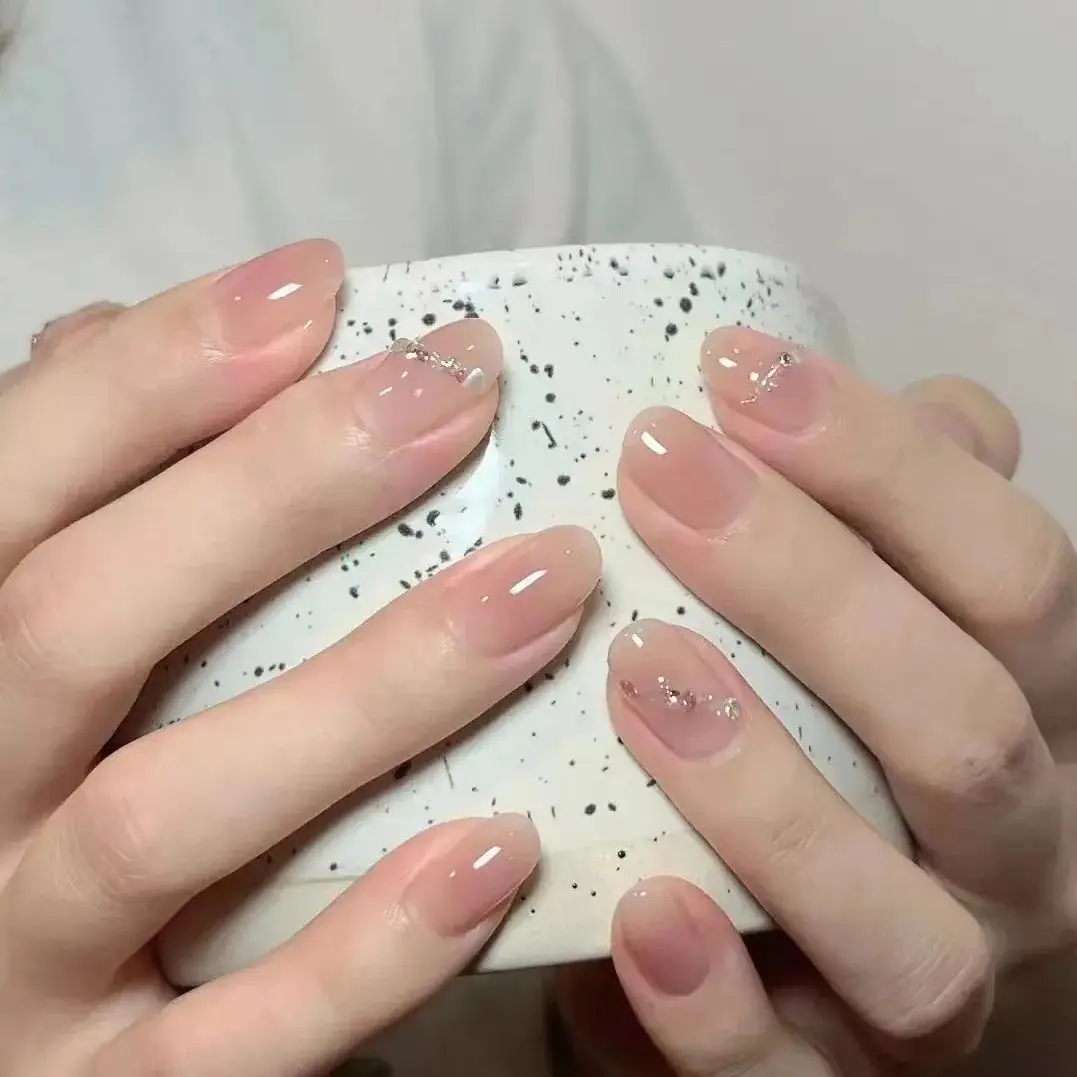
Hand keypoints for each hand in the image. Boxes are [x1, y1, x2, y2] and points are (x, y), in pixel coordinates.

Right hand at [0, 240, 601, 1075]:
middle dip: (276, 489)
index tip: (322, 283)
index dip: (154, 373)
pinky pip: (241, 1041)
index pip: (15, 482)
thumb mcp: (47, 638)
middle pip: (82, 620)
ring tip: (548, 586)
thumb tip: (128, 333)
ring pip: (174, 817)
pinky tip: (504, 846)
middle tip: (462, 392)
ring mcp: (23, 962)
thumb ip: (85, 505)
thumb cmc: (51, 783)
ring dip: (375, 690)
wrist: (31, 1008)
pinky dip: (371, 944)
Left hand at [556, 327, 1076, 1074]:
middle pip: (962, 716)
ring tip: (642, 669)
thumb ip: (903, 522)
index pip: (1011, 570)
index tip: (735, 366)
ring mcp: (929, 984)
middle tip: (658, 471)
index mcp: (1033, 714)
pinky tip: (641, 910)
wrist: (784, 941)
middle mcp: (1013, 853)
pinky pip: (782, 1076)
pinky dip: (715, 1006)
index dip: (885, 460)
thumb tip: (910, 401)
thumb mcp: (878, 621)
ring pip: (899, 920)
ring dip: (768, 791)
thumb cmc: (833, 742)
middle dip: (809, 580)